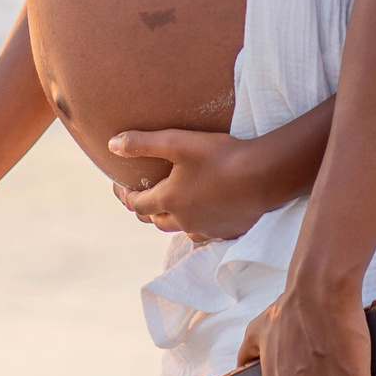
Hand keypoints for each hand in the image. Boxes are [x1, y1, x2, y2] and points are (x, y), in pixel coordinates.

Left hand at [110, 128, 290, 240]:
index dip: (126, 196)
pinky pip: (204, 233)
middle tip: (145, 195)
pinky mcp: (226, 232)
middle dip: (147, 209)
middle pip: (156, 220)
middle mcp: (183, 221)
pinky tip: (205, 212)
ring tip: (174, 205)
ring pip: (180, 229)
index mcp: (168, 201)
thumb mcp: (177, 142)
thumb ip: (142, 143)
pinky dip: (197, 223)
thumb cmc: (220, 156)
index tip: (122, 186)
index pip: (137, 205)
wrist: (264, 176)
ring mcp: (206, 229)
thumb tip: (111, 145)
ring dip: (171, 219)